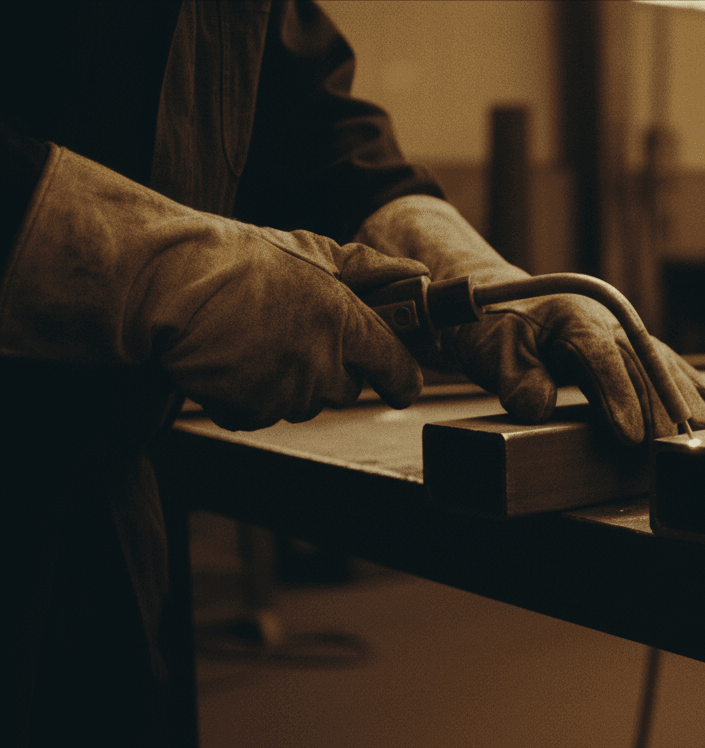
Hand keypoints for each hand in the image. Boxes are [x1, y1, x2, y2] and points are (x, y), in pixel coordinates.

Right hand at [0, 147, 427, 429]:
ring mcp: (285, 393)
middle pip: (347, 388)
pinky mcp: (249, 412)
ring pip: (305, 401)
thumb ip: (369, 267)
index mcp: (344, 323)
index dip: (401, 377)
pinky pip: (264, 412)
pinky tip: (233, 360)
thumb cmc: (236, 260)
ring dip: (291, 380)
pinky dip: (252, 395)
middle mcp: (321, 364)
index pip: (397, 370)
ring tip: (257, 338)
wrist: (164, 286)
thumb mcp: (312, 250)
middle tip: (300, 333)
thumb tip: (415, 273)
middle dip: (334, 369)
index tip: (400, 380)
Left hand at [355, 195, 704, 442]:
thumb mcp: (492, 352)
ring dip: (683, 394)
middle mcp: (603, 318)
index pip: (601, 358)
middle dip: (661, 404)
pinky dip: (685, 382)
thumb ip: (515, 379)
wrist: (492, 304)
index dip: (619, 396)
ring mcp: (617, 329)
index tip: (632, 436)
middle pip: (639, 362)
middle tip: (677, 446)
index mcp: (571, 316)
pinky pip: (660, 362)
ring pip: (658, 361)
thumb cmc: (490, 330)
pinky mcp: (622, 343)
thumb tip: (538, 405)